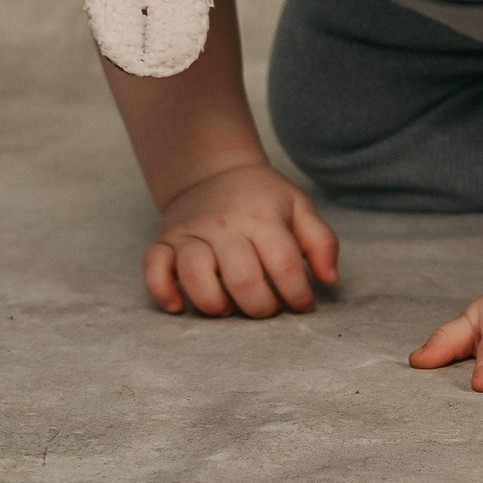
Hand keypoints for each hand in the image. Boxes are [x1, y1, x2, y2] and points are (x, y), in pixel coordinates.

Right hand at [144, 163, 339, 318]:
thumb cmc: (262, 199)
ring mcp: (190, 233)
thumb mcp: (299, 208)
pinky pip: (154, 267)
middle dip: (260, 307)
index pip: (284, 264)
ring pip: (195, 274)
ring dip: (215, 304)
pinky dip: (162, 290)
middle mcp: (224, 225)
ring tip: (229, 309)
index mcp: (262, 217)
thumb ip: (321, 242)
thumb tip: (329, 279)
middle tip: (268, 310)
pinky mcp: (164, 242)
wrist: (214, 172)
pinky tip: (179, 305)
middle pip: (241, 278)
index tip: (303, 305)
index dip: (298, 294)